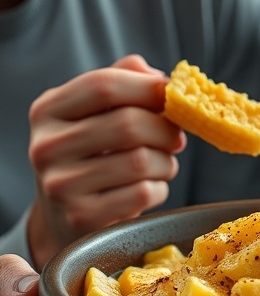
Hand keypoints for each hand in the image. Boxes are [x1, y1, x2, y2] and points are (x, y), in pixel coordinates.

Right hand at [27, 54, 186, 267]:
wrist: (62, 217)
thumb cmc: (88, 154)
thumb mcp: (92, 113)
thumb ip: (123, 81)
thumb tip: (159, 78)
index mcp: (47, 111)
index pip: (103, 86)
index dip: (146, 87)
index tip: (171, 94)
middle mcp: (46, 147)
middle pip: (127, 124)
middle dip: (165, 129)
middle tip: (177, 137)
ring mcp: (60, 185)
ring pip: (140, 161)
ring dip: (166, 162)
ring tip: (163, 164)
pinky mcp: (81, 217)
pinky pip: (141, 193)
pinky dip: (159, 189)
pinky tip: (150, 188)